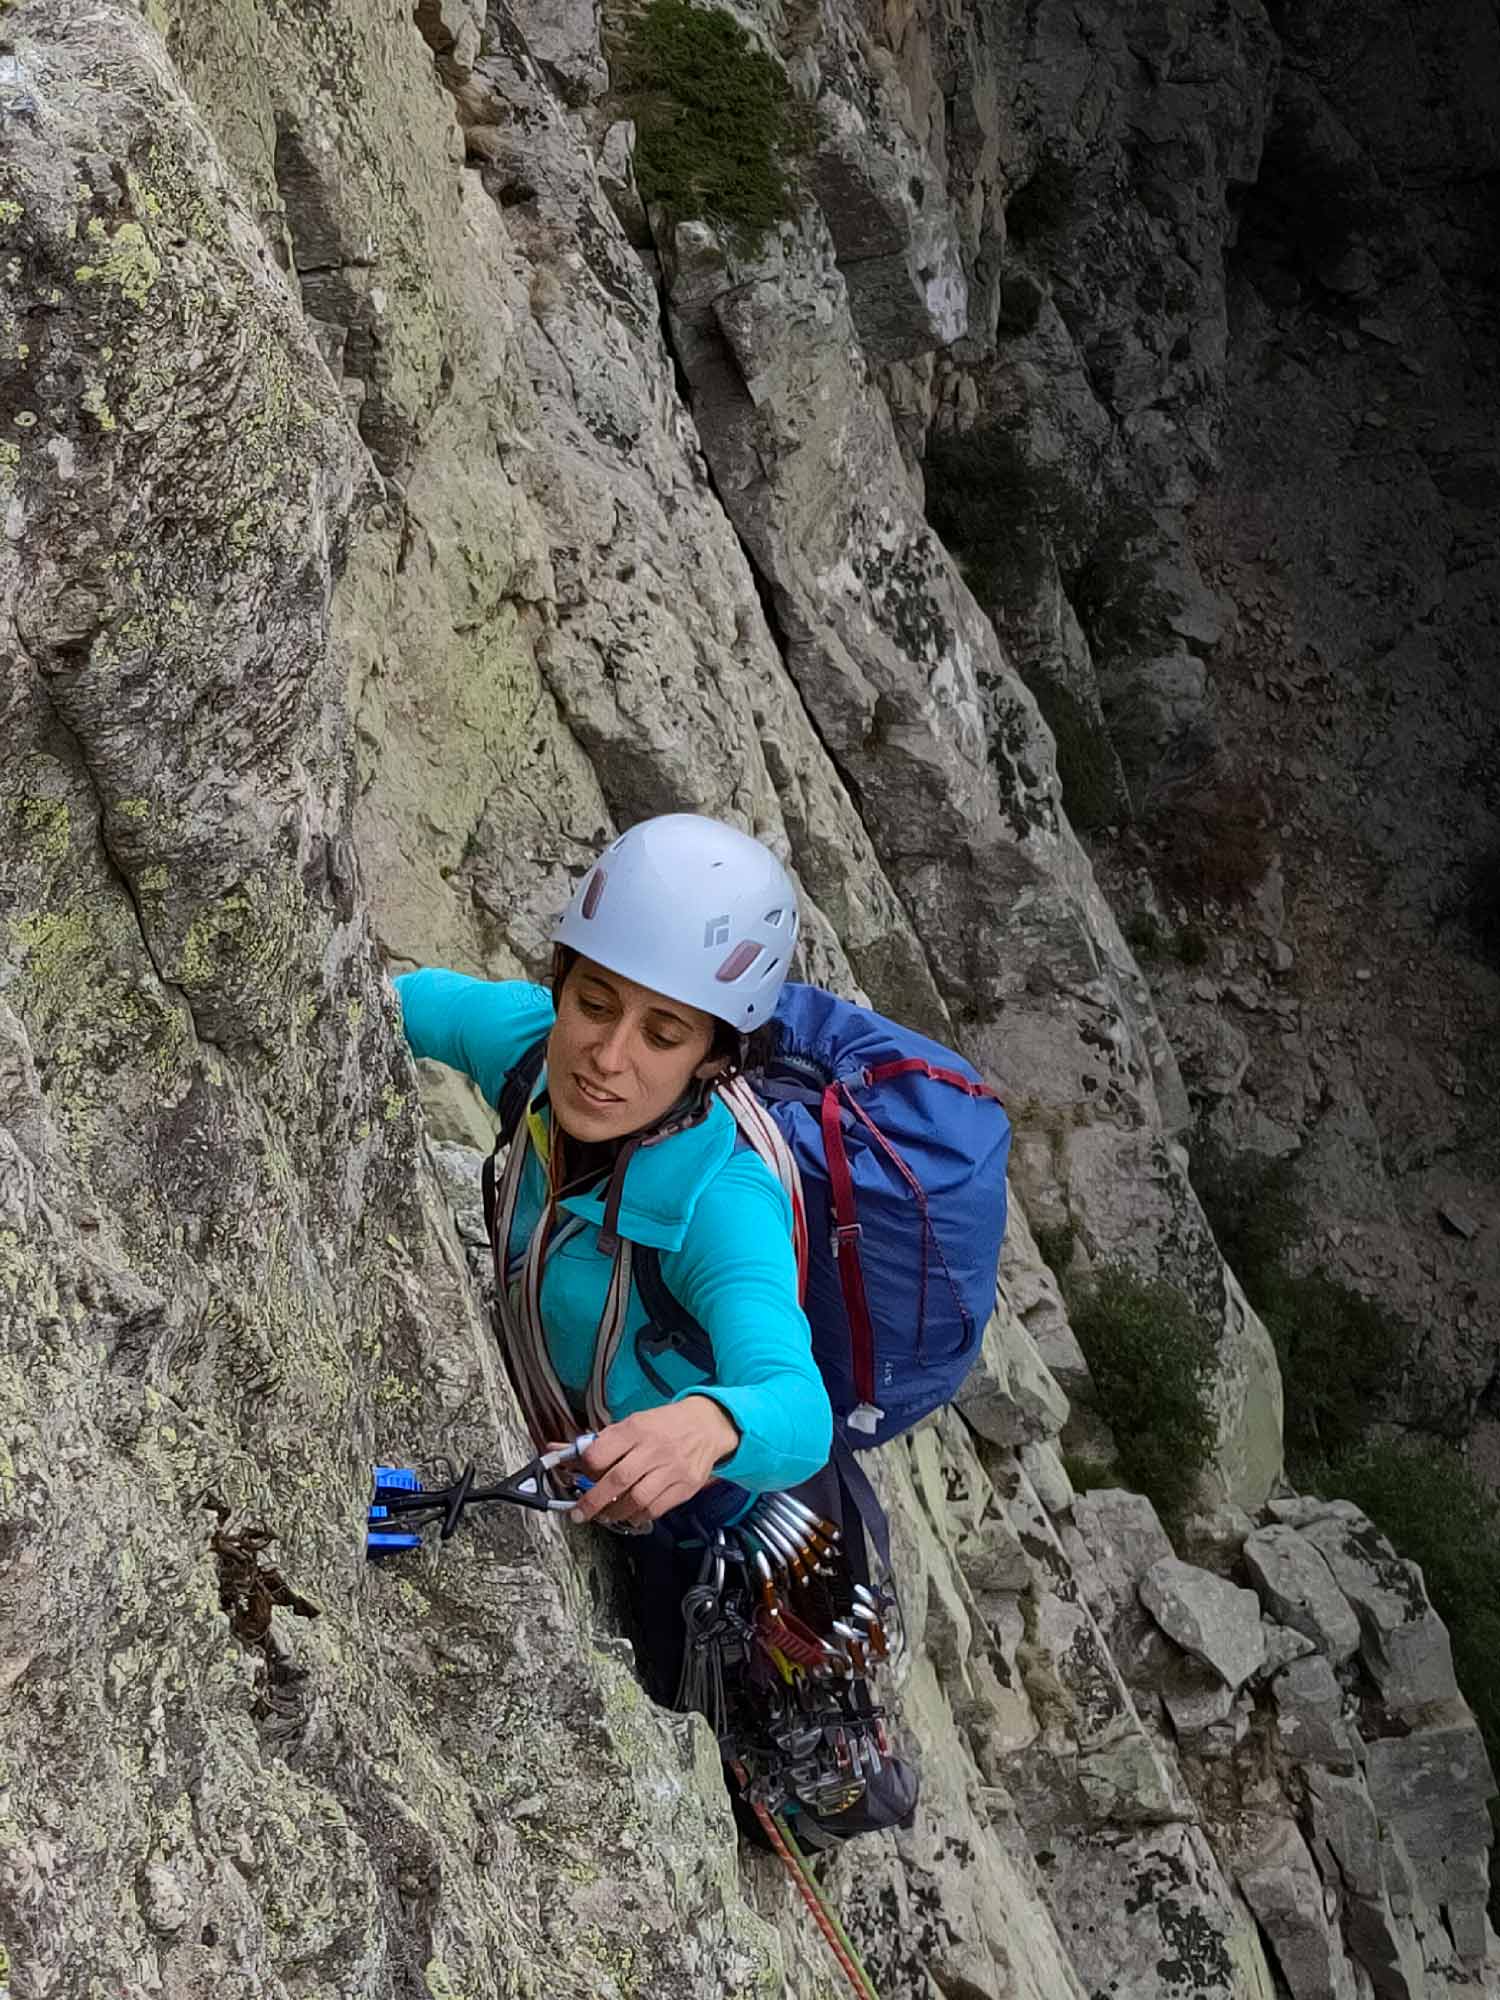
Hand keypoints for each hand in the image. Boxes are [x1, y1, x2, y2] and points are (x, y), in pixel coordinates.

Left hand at [569, 1399, 740, 1528]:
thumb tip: (559, 1450)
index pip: (601, 1452)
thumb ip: (600, 1441)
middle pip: (617, 1480)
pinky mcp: (684, 1487)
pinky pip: (656, 1509)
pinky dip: (638, 1515)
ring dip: (615, 1513)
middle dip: (593, 1501)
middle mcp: (654, 1449)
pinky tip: (630, 1513)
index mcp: (636, 1429)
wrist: (707, 1426)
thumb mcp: (632, 1423)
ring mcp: (672, 1469)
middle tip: (580, 1513)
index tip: (580, 1476)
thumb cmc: (664, 1425)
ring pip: (637, 1499)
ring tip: (605, 1514)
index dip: (586, 1469)